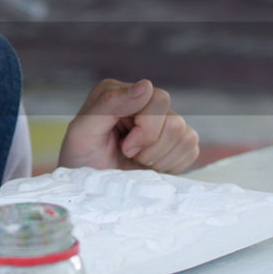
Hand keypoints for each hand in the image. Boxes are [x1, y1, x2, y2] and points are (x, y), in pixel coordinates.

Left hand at [58, 78, 198, 173]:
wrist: (88, 188)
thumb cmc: (80, 159)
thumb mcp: (82, 132)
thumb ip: (109, 104)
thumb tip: (145, 85)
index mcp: (121, 92)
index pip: (159, 99)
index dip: (146, 129)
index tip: (124, 147)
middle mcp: (145, 103)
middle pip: (175, 121)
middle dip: (151, 147)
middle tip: (128, 154)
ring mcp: (163, 122)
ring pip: (186, 136)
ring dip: (158, 158)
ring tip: (136, 161)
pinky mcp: (176, 142)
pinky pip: (192, 150)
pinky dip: (170, 165)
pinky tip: (149, 166)